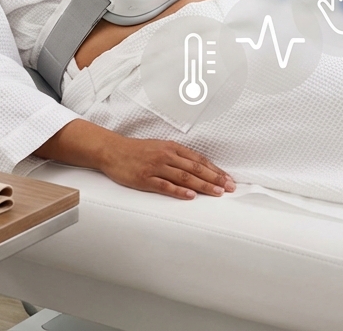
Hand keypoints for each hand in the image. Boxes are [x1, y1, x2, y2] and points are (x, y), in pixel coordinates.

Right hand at [99, 136, 235, 199]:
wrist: (112, 150)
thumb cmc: (137, 150)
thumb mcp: (160, 147)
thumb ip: (177, 156)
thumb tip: (197, 166)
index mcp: (172, 147)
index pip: (199, 160)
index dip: (215, 170)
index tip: (228, 179)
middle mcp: (166, 156)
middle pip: (196, 168)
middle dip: (215, 178)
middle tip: (230, 187)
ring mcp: (156, 167)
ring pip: (185, 177)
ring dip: (203, 185)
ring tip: (217, 193)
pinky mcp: (145, 179)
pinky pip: (165, 185)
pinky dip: (179, 191)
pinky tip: (191, 196)